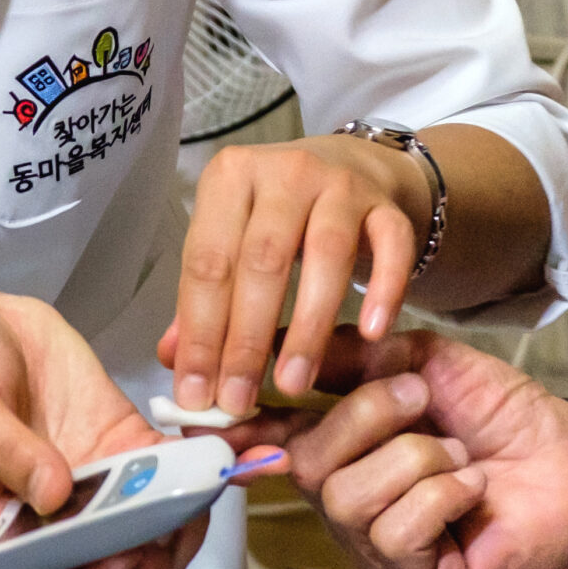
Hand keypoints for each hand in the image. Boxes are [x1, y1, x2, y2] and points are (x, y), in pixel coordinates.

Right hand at [0, 288, 282, 568]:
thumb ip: (4, 450)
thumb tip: (53, 496)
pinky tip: (206, 458)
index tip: (113, 563)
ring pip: (150, 539)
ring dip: (177, 532)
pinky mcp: (126, 444)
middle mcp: (57, 520)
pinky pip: (169, 475)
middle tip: (158, 539)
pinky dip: (192, 476)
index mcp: (6, 529)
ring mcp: (97, 485)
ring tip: (190, 500)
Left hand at [158, 134, 428, 415]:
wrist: (352, 169)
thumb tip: (173, 360)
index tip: (196, 394)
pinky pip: (394, 246)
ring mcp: (341, 183)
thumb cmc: (278, 218)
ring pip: (327, 253)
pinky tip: (372, 333)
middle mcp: (284, 171)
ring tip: (294, 384)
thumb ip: (204, 297)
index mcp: (230, 178)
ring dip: (308, 326)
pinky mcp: (387, 202)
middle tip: (240, 400)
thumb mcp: (232, 243)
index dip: (200, 333)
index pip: (207, 262)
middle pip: (263, 260)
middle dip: (247, 339)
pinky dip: (384, 289)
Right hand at [255, 328, 567, 568]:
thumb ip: (360, 356)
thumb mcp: (427, 362)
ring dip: (417, 458)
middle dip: (369, 415)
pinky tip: (472, 488)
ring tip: (458, 455)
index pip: (272, 443)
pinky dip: (442, 495)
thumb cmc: (503, 416)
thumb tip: (294, 347)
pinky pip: (396, 535)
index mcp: (342, 449)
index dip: (240, 426)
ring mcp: (379, 550)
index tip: (212, 402)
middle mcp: (348, 504)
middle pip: (308, 466)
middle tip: (423, 396)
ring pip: (350, 501)